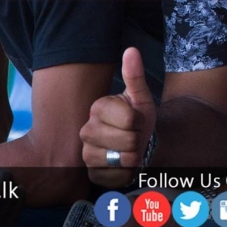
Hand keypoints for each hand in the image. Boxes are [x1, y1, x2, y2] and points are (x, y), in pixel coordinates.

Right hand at [80, 47, 154, 187]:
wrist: (136, 143)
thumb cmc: (137, 119)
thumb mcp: (140, 97)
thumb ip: (135, 75)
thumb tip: (131, 50)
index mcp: (98, 107)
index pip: (130, 120)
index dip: (140, 122)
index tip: (136, 120)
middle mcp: (86, 130)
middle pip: (129, 141)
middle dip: (139, 140)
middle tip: (133, 135)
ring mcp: (86, 153)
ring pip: (124, 160)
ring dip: (134, 157)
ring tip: (128, 149)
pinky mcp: (91, 173)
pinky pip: (118, 176)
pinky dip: (127, 172)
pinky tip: (123, 164)